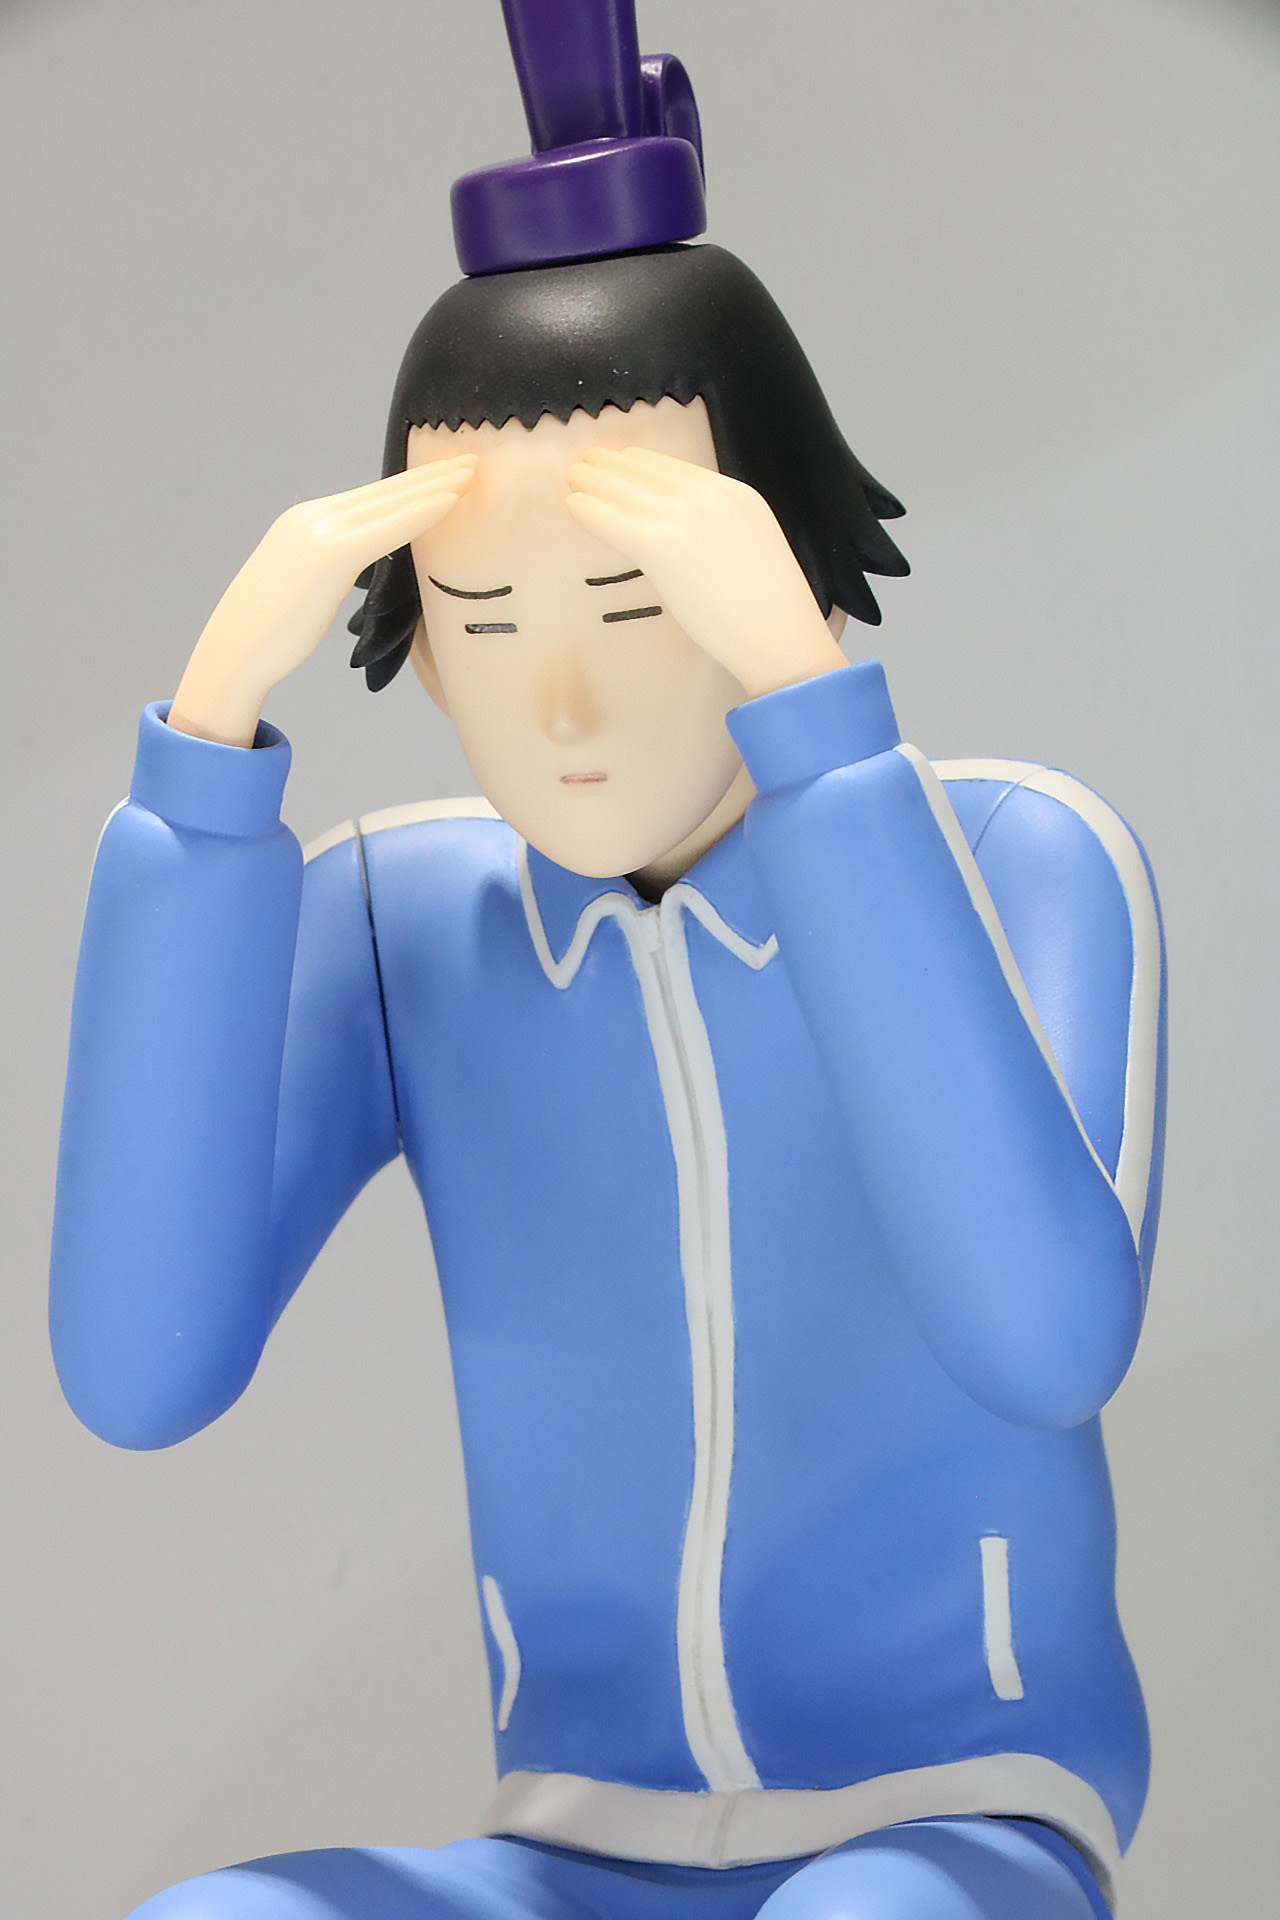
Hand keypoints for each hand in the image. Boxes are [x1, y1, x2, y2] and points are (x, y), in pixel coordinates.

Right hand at [169, 456, 477, 746]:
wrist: (235, 650)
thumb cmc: (272, 634)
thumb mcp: (308, 588)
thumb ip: (335, 570)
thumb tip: (367, 573)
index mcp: (309, 522)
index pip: (373, 496)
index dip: (414, 482)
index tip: (448, 473)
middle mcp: (314, 516)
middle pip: (385, 489)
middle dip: (432, 473)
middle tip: (473, 459)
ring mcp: (319, 531)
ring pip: (390, 502)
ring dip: (437, 485)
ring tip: (474, 471)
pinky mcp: (329, 554)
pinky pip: (387, 529)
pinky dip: (422, 513)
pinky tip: (452, 503)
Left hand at [565, 447, 845, 699]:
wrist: (780, 635)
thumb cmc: (769, 610)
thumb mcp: (751, 547)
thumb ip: (719, 530)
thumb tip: (684, 535)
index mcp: (735, 494)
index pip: (675, 468)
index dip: (640, 463)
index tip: (619, 462)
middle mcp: (709, 496)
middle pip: (647, 470)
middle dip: (611, 466)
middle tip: (585, 465)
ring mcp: (685, 518)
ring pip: (625, 489)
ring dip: (594, 482)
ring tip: (573, 480)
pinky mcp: (662, 546)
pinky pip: (614, 520)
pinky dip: (590, 511)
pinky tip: (574, 507)